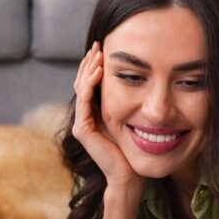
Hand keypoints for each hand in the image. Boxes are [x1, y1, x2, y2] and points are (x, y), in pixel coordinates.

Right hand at [72, 41, 141, 193]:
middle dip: (89, 62)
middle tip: (98, 44)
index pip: (89, 83)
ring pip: (81, 89)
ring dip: (88, 69)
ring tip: (98, 54)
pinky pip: (85, 102)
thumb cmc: (133, 148)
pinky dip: (90, 84)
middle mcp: (84, 117)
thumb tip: (137, 77)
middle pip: (81, 82)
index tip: (103, 48)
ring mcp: (81, 124)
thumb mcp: (130, 118)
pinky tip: (98, 71)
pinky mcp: (83, 130)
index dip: (94, 65)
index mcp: (93, 113)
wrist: (129, 174)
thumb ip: (126, 101)